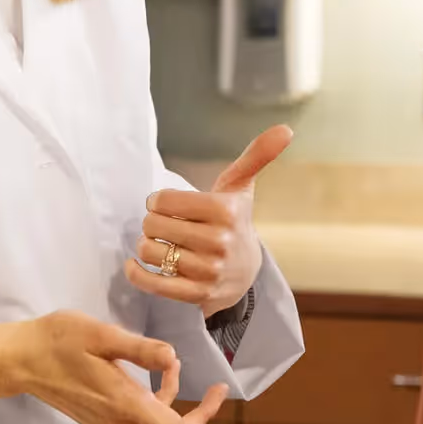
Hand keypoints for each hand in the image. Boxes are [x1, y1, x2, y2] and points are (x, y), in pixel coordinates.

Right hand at [0, 310, 254, 423]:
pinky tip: (168, 376)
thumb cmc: (57, 340)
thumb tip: (173, 359)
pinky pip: (147, 422)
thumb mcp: (101, 335)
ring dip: (193, 420)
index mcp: (124, 404)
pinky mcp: (106, 418)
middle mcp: (120, 422)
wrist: (20, 359)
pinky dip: (167, 406)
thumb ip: (140, 348)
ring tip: (215, 392)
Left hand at [126, 124, 292, 317]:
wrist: (245, 272)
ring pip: (150, 252)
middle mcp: (219, 241)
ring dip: (145, 247)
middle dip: (151, 223)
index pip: (163, 200)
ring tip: (158, 243)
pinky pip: (152, 283)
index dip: (158, 201)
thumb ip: (256, 156)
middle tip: (162, 226)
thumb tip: (286, 129)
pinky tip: (135, 265)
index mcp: (226, 211)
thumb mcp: (241, 187)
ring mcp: (208, 270)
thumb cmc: (234, 221)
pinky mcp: (196, 294)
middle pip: (153, 225)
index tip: (165, 204)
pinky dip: (136, 274)